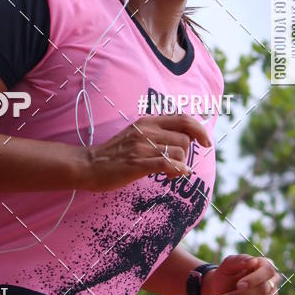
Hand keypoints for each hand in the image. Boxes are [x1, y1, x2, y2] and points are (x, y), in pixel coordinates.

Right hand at [78, 114, 211, 191]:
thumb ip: (157, 133)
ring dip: (181, 165)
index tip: (206, 143)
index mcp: (147, 121)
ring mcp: (141, 146)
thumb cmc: (115, 153)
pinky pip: (167, 164)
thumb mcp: (136, 134)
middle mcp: (146, 130)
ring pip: (179, 152)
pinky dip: (178, 170)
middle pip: (185, 139)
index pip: (183, 119)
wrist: (88, 164)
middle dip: (187, 154)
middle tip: (177, 165)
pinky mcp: (137, 163)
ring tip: (170, 173)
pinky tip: (176, 175)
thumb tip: (184, 139)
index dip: (200, 130)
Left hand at [201, 254, 279, 294]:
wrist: (220, 290)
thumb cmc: (226, 274)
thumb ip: (239, 260)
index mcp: (265, 265)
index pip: (267, 271)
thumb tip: (254, 261)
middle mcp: (272, 281)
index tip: (239, 285)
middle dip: (242, 294)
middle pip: (264, 289)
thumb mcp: (228, 264)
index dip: (254, 279)